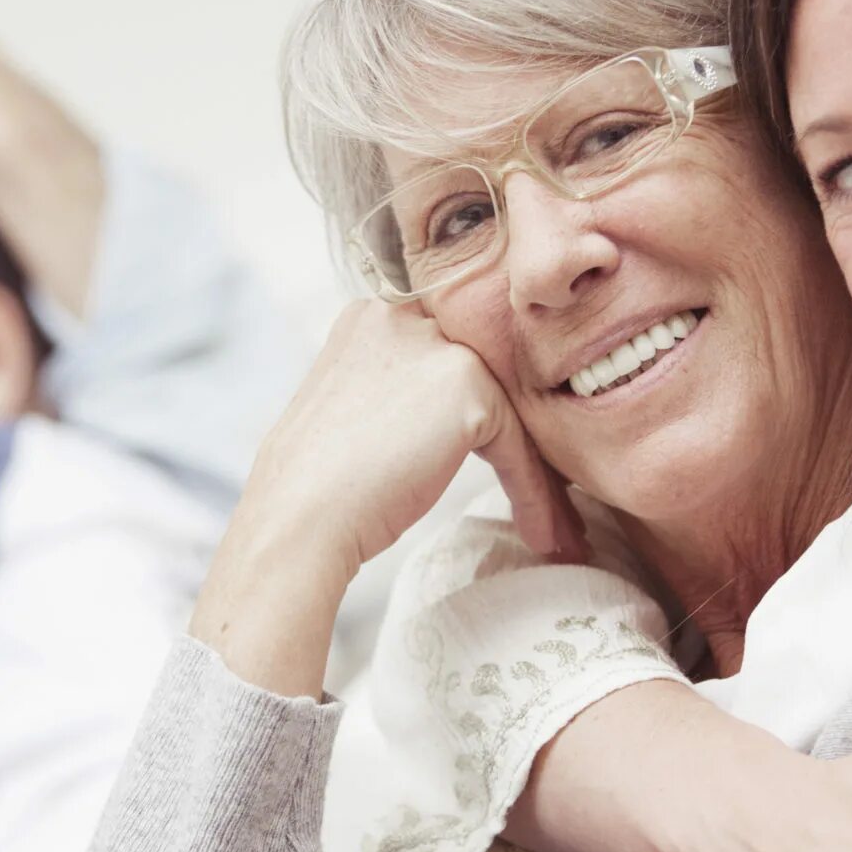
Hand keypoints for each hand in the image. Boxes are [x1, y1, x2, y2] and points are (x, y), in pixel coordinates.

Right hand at [191, 301, 582, 695]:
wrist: (298, 519)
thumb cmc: (314, 489)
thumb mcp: (352, 413)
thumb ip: (398, 395)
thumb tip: (444, 423)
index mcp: (370, 318)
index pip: (449, 357)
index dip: (479, 416)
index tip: (505, 463)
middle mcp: (403, 318)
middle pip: (486, 377)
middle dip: (517, 438)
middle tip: (545, 496)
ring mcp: (435, 346)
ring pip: (508, 412)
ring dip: (536, 474)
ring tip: (553, 529)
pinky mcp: (465, 385)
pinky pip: (518, 444)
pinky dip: (534, 493)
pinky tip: (541, 533)